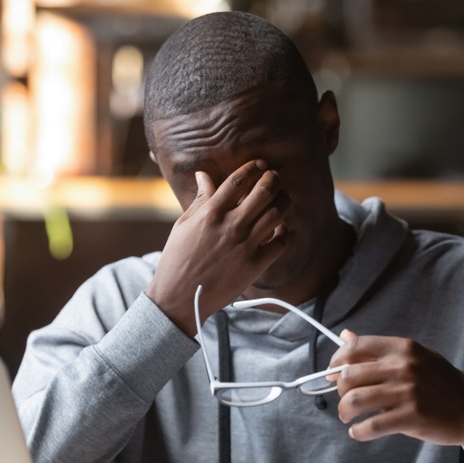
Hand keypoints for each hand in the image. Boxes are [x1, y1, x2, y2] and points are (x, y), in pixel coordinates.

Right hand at [146, 160, 289, 334]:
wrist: (180, 298)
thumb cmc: (178, 259)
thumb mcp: (183, 225)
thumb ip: (200, 199)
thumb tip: (204, 175)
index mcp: (210, 213)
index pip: (238, 180)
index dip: (253, 167)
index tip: (260, 164)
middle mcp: (230, 227)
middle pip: (264, 192)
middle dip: (273, 179)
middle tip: (275, 177)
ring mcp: (245, 247)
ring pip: (277, 213)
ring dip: (284, 201)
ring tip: (282, 199)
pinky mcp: (255, 266)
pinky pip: (281, 242)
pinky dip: (285, 232)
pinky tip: (280, 228)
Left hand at [329, 330, 463, 455]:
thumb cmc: (440, 381)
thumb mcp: (414, 356)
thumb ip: (378, 349)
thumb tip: (345, 335)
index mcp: (402, 348)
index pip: (355, 347)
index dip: (336, 361)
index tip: (331, 373)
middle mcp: (403, 367)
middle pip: (349, 376)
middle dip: (339, 391)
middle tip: (344, 401)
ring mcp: (407, 392)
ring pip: (355, 401)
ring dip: (344, 412)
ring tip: (348, 417)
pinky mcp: (412, 417)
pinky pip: (371, 426)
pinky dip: (358, 432)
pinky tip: (359, 432)